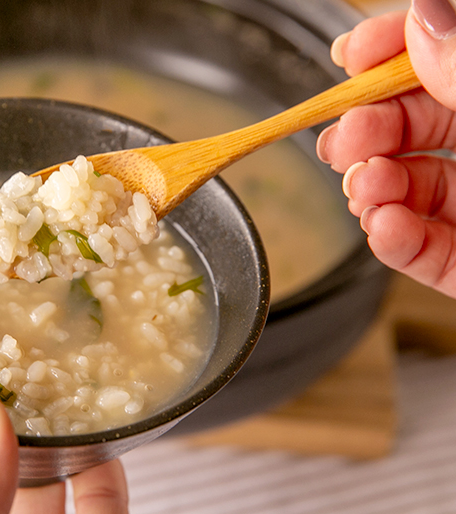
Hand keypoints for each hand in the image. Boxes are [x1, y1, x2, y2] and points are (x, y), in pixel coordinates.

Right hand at [315, 4, 455, 299]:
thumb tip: (423, 14)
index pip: (438, 57)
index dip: (391, 50)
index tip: (351, 55)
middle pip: (411, 125)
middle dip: (365, 131)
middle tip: (344, 139)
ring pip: (406, 188)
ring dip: (370, 190)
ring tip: (366, 191)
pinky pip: (423, 252)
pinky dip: (393, 242)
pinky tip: (385, 229)